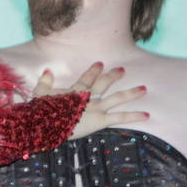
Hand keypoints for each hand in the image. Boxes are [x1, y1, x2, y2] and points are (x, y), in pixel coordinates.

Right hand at [34, 63, 148, 139]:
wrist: (47, 123)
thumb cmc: (42, 110)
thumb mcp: (40, 94)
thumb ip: (45, 82)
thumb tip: (47, 70)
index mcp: (75, 91)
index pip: (87, 79)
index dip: (94, 71)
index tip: (100, 64)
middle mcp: (89, 97)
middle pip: (104, 84)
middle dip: (114, 76)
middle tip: (122, 70)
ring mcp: (96, 108)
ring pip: (118, 98)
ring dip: (132, 93)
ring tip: (144, 89)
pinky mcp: (101, 120)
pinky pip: (120, 117)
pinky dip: (134, 116)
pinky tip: (146, 114)